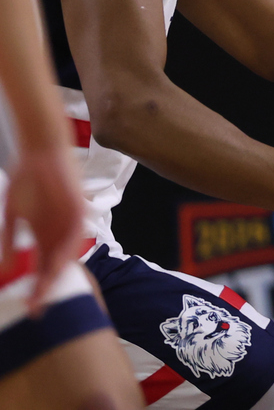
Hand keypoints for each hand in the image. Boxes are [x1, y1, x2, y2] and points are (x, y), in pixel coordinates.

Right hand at [2, 146, 84, 313]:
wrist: (42, 151)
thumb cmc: (26, 180)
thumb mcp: (14, 213)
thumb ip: (10, 240)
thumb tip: (5, 269)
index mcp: (46, 233)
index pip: (43, 266)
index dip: (37, 286)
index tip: (28, 306)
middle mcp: (60, 230)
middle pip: (56, 265)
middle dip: (46, 287)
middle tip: (37, 309)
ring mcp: (71, 220)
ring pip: (66, 253)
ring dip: (56, 272)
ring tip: (45, 292)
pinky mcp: (79, 207)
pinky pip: (75, 232)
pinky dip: (67, 248)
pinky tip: (57, 263)